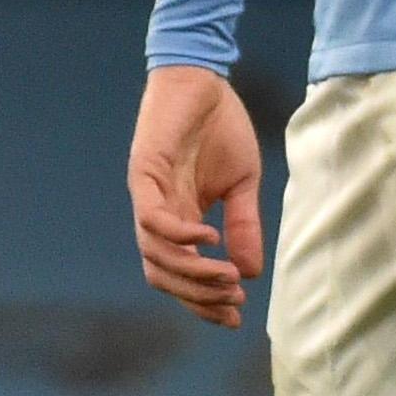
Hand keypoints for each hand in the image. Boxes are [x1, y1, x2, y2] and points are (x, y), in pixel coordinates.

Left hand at [131, 66, 266, 326]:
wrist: (202, 79)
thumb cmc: (219, 128)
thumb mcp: (242, 183)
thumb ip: (243, 226)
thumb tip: (251, 273)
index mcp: (179, 220)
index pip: (181, 273)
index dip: (203, 300)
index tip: (236, 316)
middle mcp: (157, 216)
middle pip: (163, 274)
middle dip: (196, 296)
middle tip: (233, 303)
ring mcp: (147, 197)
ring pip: (155, 254)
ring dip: (191, 273)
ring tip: (227, 278)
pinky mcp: (144, 174)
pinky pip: (153, 218)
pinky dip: (179, 234)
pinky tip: (209, 237)